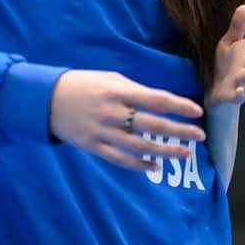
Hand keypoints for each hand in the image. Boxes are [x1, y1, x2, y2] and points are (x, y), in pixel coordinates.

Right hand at [50, 70, 205, 171]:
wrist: (45, 99)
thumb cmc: (81, 84)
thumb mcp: (107, 78)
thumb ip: (133, 90)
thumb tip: (160, 103)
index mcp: (117, 91)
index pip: (155, 99)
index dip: (178, 106)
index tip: (197, 111)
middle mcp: (112, 112)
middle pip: (152, 124)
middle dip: (178, 130)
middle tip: (199, 135)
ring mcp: (102, 131)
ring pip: (139, 146)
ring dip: (165, 150)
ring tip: (185, 153)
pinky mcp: (92, 146)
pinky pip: (119, 159)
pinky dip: (138, 165)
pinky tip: (155, 166)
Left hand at [209, 5, 244, 108]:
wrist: (217, 94)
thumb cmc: (225, 66)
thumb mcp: (228, 44)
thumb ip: (237, 27)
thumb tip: (244, 6)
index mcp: (244, 52)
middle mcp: (244, 66)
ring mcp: (238, 81)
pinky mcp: (229, 95)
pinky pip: (234, 96)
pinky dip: (238, 95)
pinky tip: (240, 92)